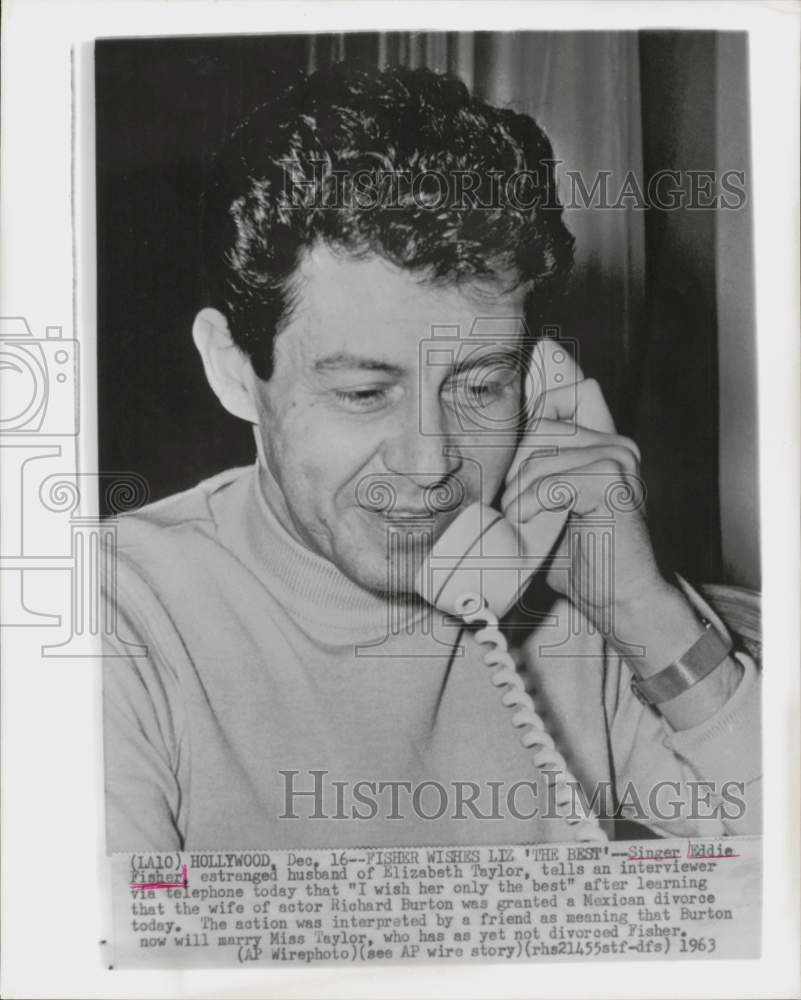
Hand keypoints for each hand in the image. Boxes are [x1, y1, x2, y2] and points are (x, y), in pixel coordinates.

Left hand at [501, 345, 666, 627]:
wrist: (618, 600)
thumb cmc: (578, 557)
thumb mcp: (547, 504)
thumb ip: (533, 468)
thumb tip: (485, 439)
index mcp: (603, 442)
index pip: (570, 391)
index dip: (539, 402)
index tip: (511, 435)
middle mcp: (616, 444)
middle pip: (541, 428)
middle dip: (514, 468)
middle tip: (513, 506)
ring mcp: (619, 461)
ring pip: (541, 458)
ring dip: (519, 494)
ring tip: (521, 522)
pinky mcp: (613, 485)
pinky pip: (552, 482)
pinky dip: (532, 505)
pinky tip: (530, 524)